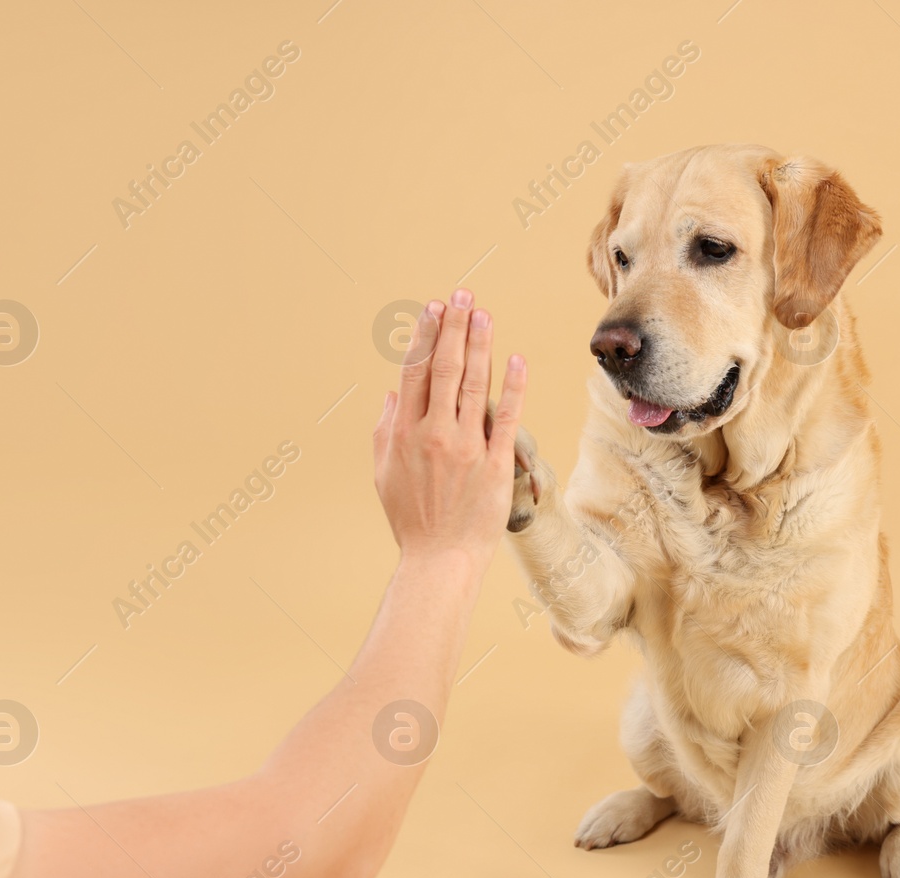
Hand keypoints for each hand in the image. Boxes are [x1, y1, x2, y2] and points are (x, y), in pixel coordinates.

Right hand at [372, 288, 526, 572]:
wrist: (439, 560)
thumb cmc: (412, 519)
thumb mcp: (384, 474)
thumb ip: (384, 429)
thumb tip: (391, 392)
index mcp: (403, 433)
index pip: (414, 372)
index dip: (424, 336)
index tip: (433, 308)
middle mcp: (433, 434)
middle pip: (443, 368)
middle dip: (453, 327)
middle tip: (463, 295)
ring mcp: (466, 448)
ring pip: (472, 384)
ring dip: (479, 345)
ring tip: (483, 314)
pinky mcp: (495, 465)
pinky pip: (506, 418)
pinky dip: (512, 387)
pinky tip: (516, 359)